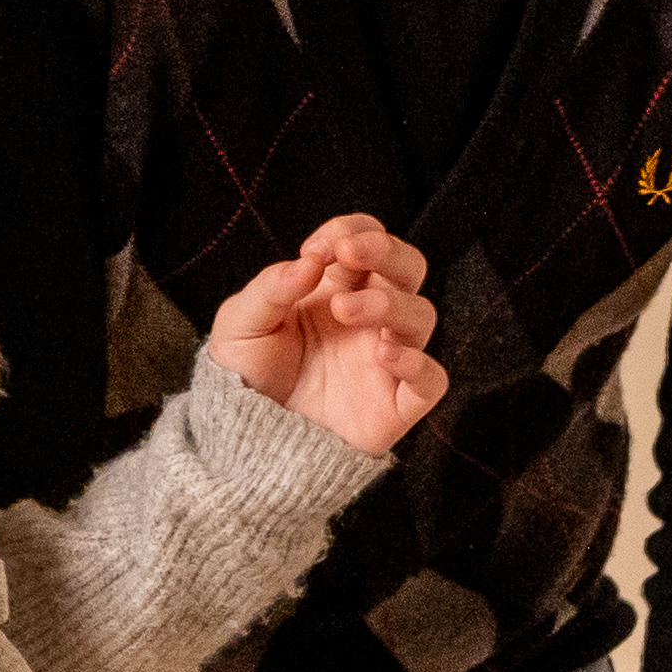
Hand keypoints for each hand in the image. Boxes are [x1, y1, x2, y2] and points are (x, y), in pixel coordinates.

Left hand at [205, 213, 446, 457]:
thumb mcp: (240, 325)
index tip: (316, 248)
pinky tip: (384, 353)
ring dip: (389, 303)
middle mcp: (369, 318)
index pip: (366, 241)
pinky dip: (418, 362)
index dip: (350, 232)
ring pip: (421, 316)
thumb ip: (270, 288)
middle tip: (347, 254)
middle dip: (386, 250)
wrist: (246, 439)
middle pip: (409, 267)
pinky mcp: (396, 404)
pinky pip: (432, 379)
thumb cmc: (248, 374)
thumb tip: (309, 262)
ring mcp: (386, 359)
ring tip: (344, 311)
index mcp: (336, 289)